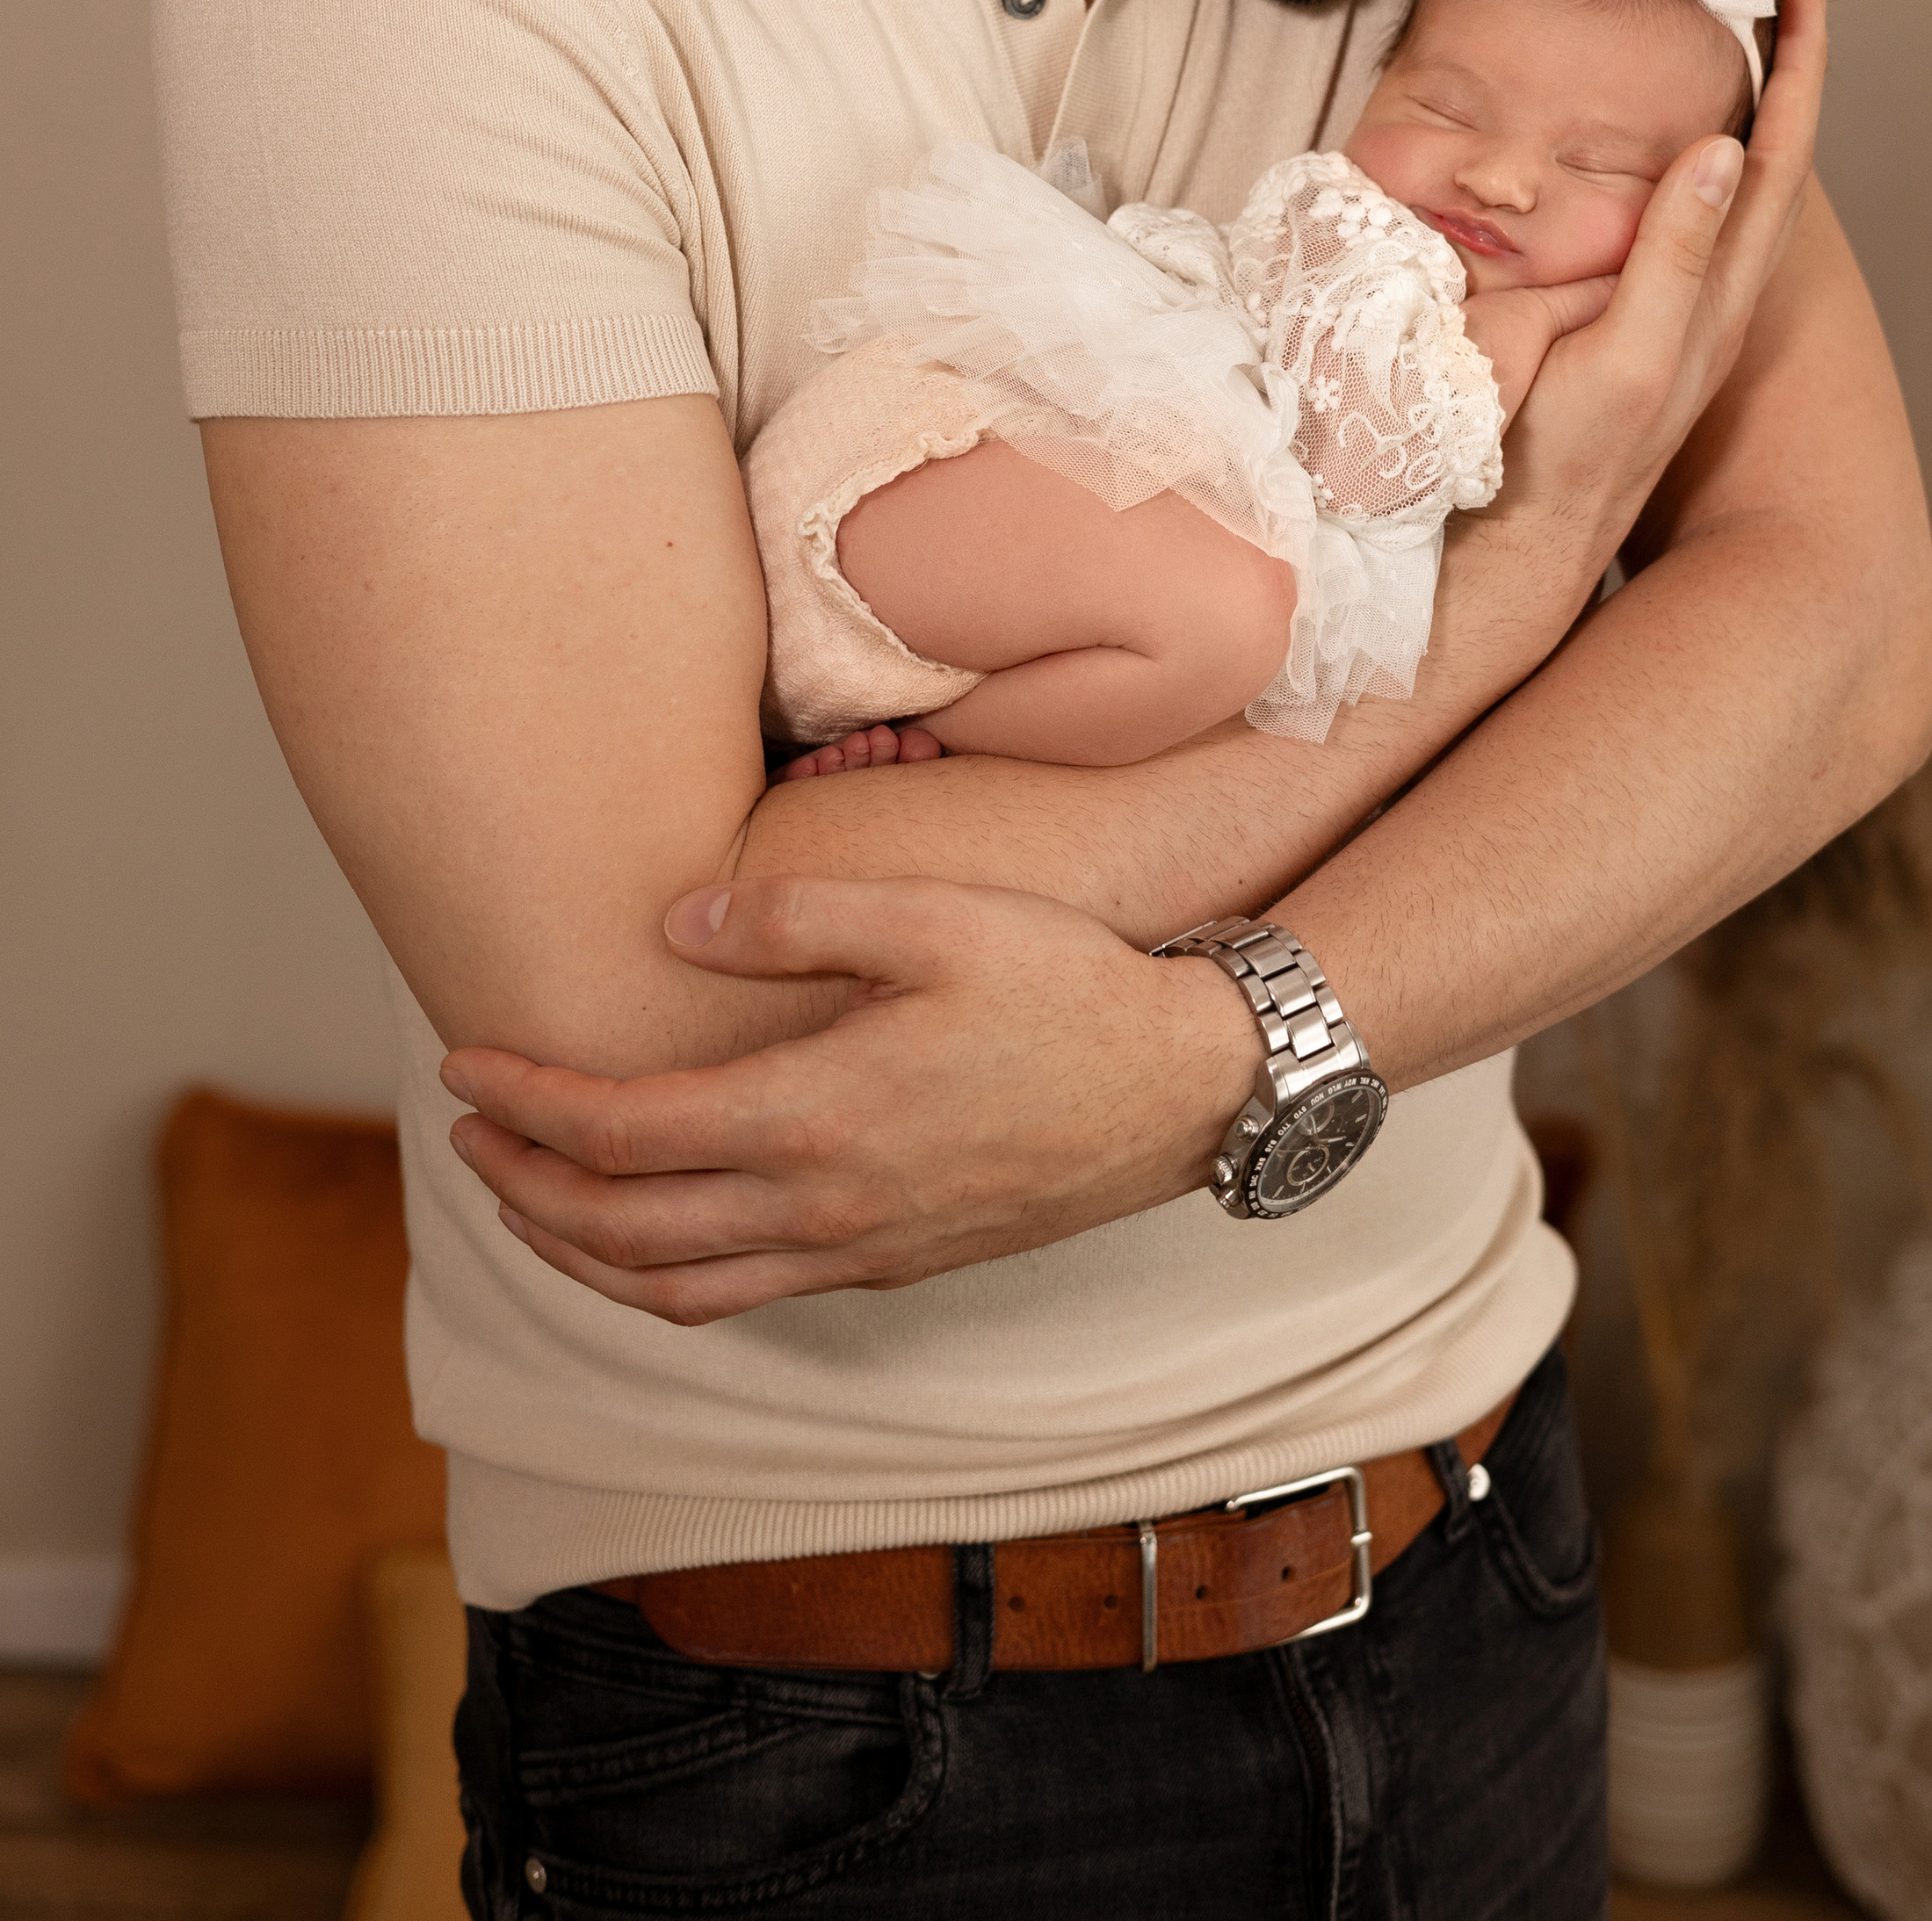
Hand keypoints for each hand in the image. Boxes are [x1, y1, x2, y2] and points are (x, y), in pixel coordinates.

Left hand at [439, 873, 1260, 1322]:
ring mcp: (857, 1250)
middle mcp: (822, 1206)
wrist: (1185, 1087)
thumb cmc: (1068, 986)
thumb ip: (796, 920)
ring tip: (523, 1197)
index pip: (620, 1132)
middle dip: (521, 1186)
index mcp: (816, 1115)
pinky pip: (738, 1297)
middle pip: (618, 1231)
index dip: (526, 1101)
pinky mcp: (891, 1265)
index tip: (465, 1064)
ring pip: (669, 1290)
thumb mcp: (936, 916)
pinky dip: (658, 1280)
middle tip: (466, 1131)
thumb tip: (673, 927)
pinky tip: (645, 1236)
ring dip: (576, 1254)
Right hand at [1491, 0, 1826, 551]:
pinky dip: (1693, 175)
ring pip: (1732, 202)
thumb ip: (1674, 259)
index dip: (1796, 78)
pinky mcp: (1640, 338)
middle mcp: (1715, 304)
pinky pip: (1688, 231)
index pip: (1775, 161)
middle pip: (1770, 170)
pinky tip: (1666, 167)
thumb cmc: (1563, 464)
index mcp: (1716, 295)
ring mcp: (1682, 323)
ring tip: (1743, 62)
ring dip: (1746, 124)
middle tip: (1786, 9)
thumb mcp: (1629, 357)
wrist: (1519, 555)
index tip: (1806, 0)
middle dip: (1783, 84)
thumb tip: (1719, 151)